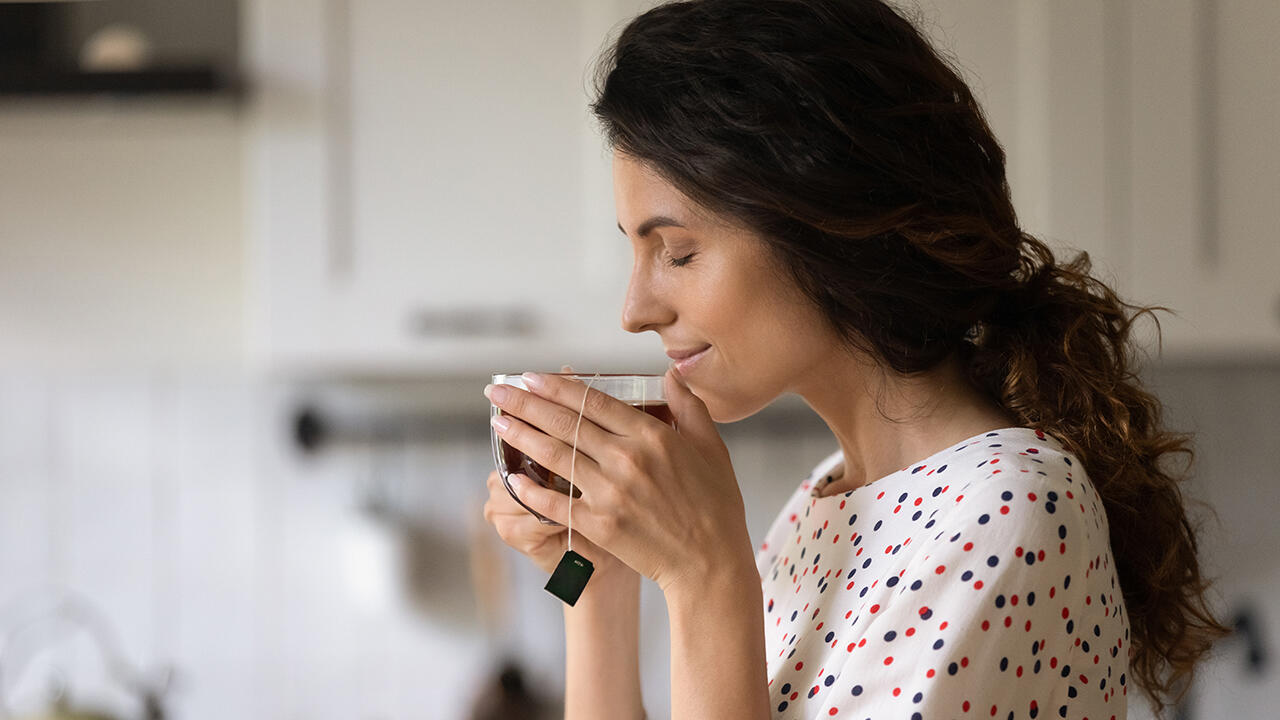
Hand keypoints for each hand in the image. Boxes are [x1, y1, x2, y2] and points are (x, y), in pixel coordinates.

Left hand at [484, 362, 752, 594]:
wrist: (711, 562)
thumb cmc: (716, 505)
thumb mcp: (711, 447)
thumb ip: (688, 406)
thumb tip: (670, 374)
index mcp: (651, 436)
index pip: (592, 401)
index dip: (557, 387)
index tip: (531, 377)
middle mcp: (625, 459)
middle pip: (564, 423)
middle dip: (525, 404)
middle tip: (496, 392)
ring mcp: (609, 493)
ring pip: (555, 457)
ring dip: (522, 437)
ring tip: (499, 423)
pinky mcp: (599, 524)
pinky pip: (556, 503)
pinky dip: (531, 491)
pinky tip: (512, 478)